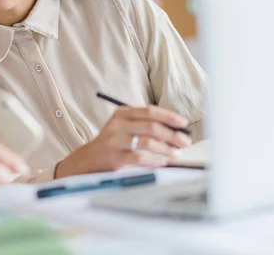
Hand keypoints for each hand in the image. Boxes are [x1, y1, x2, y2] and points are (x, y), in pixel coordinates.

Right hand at [55, 105, 191, 178]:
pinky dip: (154, 160)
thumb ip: (144, 125)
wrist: (88, 159)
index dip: (168, 116)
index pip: (149, 111)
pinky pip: (139, 158)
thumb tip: (175, 131)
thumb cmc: (112, 143)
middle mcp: (117, 124)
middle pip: (150, 126)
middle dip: (172, 134)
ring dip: (166, 149)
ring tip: (176, 154)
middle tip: (185, 141)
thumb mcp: (123, 127)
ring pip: (147, 142)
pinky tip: (163, 163)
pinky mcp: (114, 157)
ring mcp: (114, 141)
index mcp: (121, 113)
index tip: (183, 123)